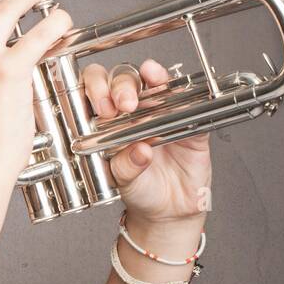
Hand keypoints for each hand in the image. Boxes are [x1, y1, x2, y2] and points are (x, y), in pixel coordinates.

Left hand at [80, 58, 211, 223]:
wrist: (168, 208)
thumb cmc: (139, 189)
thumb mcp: (122, 182)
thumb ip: (125, 167)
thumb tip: (139, 151)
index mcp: (108, 121)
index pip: (95, 91)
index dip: (96, 90)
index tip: (102, 106)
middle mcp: (133, 111)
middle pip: (124, 80)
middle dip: (122, 85)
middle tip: (124, 103)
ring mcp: (160, 111)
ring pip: (155, 81)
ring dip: (152, 75)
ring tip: (150, 77)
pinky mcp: (188, 119)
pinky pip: (188, 100)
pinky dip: (183, 90)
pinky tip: (176, 87)